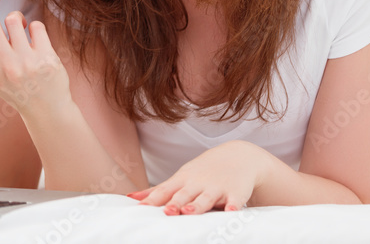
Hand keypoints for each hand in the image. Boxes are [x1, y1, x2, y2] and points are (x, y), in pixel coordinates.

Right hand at [0, 0, 71, 117]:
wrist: (46, 108)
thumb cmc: (14, 86)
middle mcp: (6, 67)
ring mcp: (27, 62)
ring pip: (15, 19)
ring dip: (16, 18)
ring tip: (19, 29)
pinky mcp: (47, 58)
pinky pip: (36, 25)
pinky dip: (34, 28)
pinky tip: (35, 41)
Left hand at [127, 141, 269, 214]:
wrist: (238, 156)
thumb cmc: (202, 172)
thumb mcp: (180, 178)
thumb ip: (157, 191)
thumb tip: (131, 198)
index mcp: (182, 181)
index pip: (164, 191)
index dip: (153, 200)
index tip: (141, 208)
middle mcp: (197, 184)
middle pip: (183, 195)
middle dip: (174, 203)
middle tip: (165, 212)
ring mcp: (216, 188)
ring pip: (205, 199)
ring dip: (196, 206)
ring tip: (188, 212)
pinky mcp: (235, 193)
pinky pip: (234, 201)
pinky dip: (233, 207)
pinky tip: (231, 212)